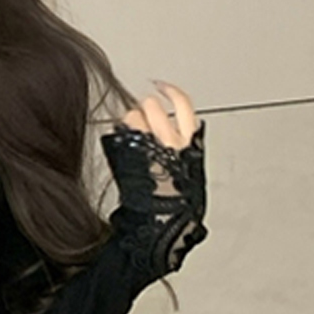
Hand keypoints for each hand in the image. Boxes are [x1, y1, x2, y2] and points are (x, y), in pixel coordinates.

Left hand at [103, 78, 207, 274]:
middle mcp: (173, 144)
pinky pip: (123, 132)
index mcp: (193, 147)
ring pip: (136, 116)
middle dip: (146, 111)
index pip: (185, 106)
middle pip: (155, 108)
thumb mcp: (190, 174)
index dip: (171, 92)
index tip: (160, 86)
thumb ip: (184, 151)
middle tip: (142, 122)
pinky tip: (121, 141)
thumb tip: (179, 132)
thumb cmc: (173, 206)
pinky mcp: (132, 157)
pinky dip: (120, 133)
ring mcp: (150, 149)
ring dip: (131, 122)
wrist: (160, 227)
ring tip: (132, 137)